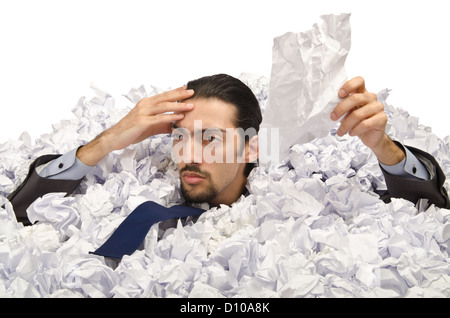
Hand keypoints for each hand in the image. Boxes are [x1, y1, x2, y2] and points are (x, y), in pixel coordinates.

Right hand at [77, 86, 194, 165]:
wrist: (115, 138)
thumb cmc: (133, 131)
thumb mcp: (151, 126)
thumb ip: (163, 124)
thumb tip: (177, 126)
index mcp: (146, 103)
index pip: (164, 95)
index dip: (176, 91)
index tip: (187, 88)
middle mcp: (145, 105)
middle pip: (165, 98)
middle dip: (180, 94)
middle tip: (192, 92)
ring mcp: (143, 112)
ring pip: (163, 106)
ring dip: (178, 105)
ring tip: (191, 105)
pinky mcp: (142, 122)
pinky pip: (158, 118)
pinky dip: (170, 117)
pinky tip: (179, 117)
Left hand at [330, 76, 404, 164]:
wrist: (370, 136)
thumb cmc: (357, 122)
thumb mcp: (347, 112)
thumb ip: (341, 106)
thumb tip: (328, 106)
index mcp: (362, 93)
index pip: (359, 81)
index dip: (349, 86)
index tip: (339, 94)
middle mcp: (371, 98)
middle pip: (355, 98)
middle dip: (341, 109)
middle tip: (333, 117)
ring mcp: (378, 107)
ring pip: (358, 114)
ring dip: (346, 124)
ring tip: (340, 131)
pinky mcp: (382, 118)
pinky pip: (366, 124)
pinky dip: (355, 130)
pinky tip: (351, 133)